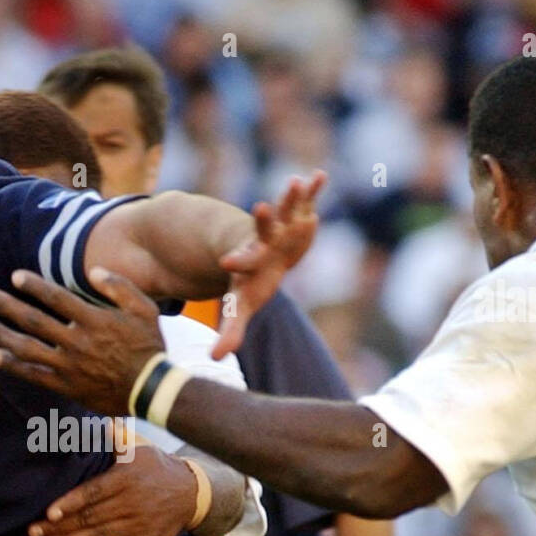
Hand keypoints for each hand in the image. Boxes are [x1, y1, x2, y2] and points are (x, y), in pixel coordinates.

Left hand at [0, 267, 163, 415]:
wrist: (151, 390)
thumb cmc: (149, 347)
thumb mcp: (145, 310)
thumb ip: (120, 287)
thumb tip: (94, 270)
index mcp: (95, 320)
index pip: (57, 298)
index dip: (34, 286)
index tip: (15, 277)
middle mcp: (78, 342)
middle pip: (35, 321)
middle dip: (9, 307)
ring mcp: (70, 366)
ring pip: (29, 349)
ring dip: (4, 335)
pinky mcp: (67, 386)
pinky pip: (35, 375)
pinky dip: (15, 366)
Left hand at [30, 446, 196, 535]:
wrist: (192, 491)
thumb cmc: (157, 466)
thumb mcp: (139, 447)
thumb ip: (117, 437)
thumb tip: (103, 420)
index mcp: (125, 478)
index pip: (93, 492)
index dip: (71, 503)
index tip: (49, 512)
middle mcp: (131, 502)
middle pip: (91, 516)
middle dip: (60, 526)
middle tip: (34, 533)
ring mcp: (140, 524)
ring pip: (102, 535)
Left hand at [213, 170, 325, 358]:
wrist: (258, 253)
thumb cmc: (250, 282)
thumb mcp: (240, 304)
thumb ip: (230, 329)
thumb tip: (214, 360)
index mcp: (251, 261)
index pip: (242, 262)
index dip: (237, 262)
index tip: (226, 262)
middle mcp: (264, 240)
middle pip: (264, 229)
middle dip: (265, 220)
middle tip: (260, 207)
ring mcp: (280, 225)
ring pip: (285, 209)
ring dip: (291, 197)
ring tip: (295, 182)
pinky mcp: (295, 216)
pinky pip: (305, 200)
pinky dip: (313, 189)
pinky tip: (321, 175)